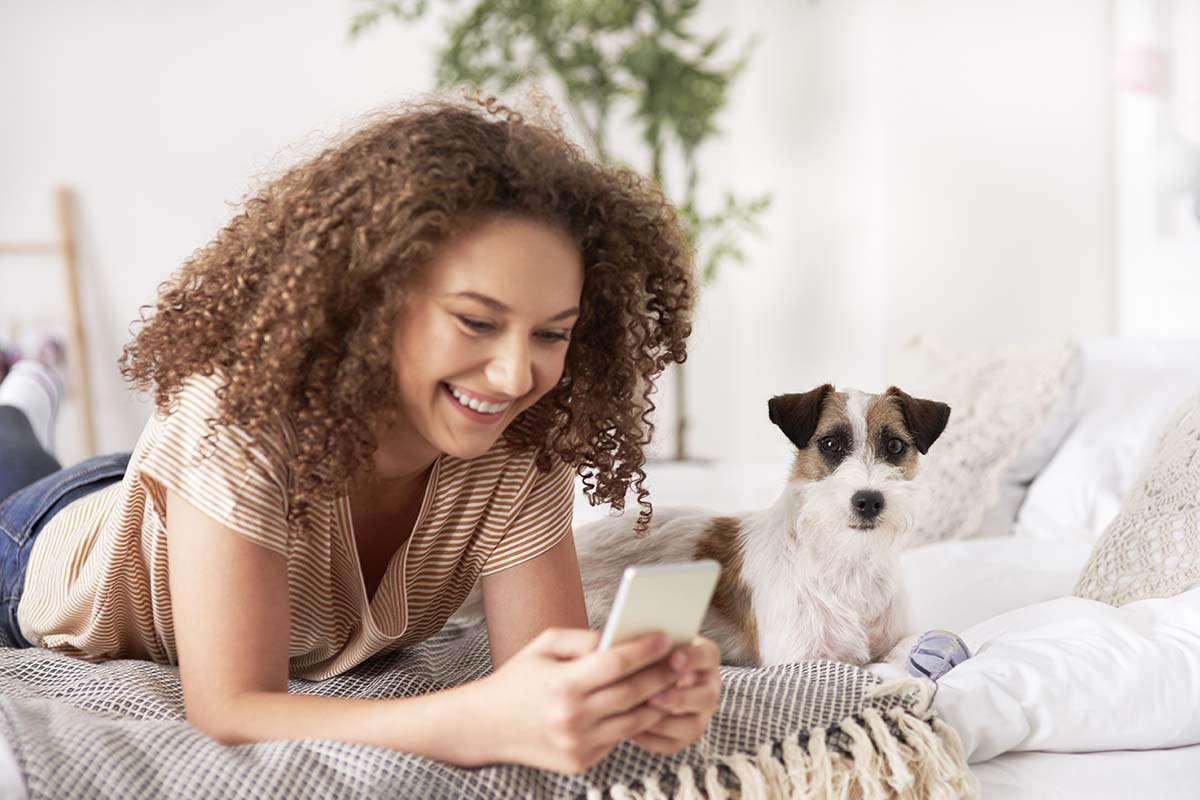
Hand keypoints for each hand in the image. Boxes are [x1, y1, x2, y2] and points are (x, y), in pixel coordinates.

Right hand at [475, 627, 682, 773]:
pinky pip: (619, 738)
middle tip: (682, 659)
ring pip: (634, 721)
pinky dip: (635, 721)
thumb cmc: (519, 677)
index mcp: (563, 684)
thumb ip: (584, 638)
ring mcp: (578, 744)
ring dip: (658, 701)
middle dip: (662, 674)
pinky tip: (647, 704)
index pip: (616, 664)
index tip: (666, 637)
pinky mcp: (581, 761)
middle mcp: (572, 717)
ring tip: (673, 683)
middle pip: (633, 693)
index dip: (645, 650)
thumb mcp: (544, 645)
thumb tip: (621, 639)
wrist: (486, 727)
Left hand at [635, 636, 721, 754]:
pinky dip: (651, 737)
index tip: (674, 658)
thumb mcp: (651, 644)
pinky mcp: (683, 738)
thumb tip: (623, 643)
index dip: (693, 658)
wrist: (643, 679)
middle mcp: (709, 688)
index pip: (707, 656)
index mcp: (705, 659)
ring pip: (692, 726)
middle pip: (706, 697)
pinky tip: (630, 726)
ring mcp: (699, 715)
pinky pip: (671, 743)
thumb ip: (645, 643)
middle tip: (654, 696)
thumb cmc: (646, 655)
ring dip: (664, 721)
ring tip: (638, 714)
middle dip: (680, 698)